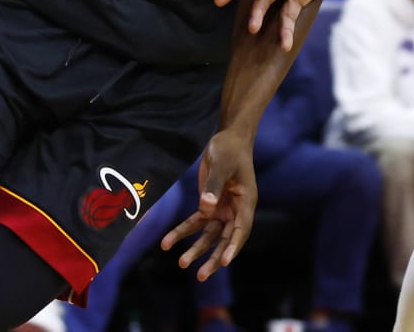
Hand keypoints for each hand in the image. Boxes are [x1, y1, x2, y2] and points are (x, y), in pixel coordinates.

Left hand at [160, 130, 256, 280]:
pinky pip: (195, 223)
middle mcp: (235, 211)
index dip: (233, 246)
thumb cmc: (229, 150)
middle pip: (225, 239)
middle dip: (213, 258)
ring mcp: (222, 210)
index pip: (240, 229)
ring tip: (182, 263)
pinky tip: (167, 242)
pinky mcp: (209, 205)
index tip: (224, 261)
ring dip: (196, 249)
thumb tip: (206, 208)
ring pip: (210, 236)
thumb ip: (214, 185)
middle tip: (201, 276)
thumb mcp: (222, 164)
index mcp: (246, 202)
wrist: (228, 139)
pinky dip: (182, 232)